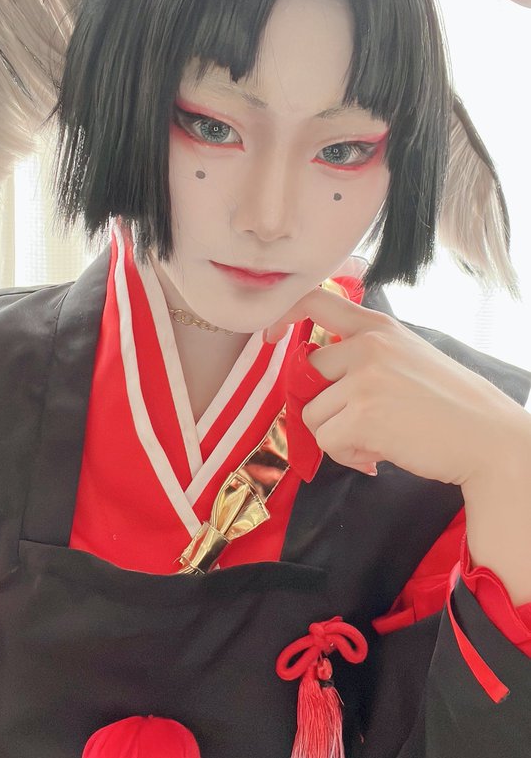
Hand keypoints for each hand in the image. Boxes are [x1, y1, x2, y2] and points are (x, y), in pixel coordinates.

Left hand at [266, 286, 523, 487]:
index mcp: (378, 327)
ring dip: (337, 436)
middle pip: (307, 374)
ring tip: (375, 442)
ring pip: (312, 413)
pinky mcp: (363, 414)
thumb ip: (364, 356)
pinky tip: (376, 457)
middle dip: (324, 405)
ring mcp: (364, 379)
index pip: (315, 300)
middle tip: (358, 424)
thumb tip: (314, 376)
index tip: (270, 335)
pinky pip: (326, 440)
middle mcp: (367, 346)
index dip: (282, 315)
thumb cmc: (449, 405)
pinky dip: (346, 456)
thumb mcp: (407, 357)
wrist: (486, 438)